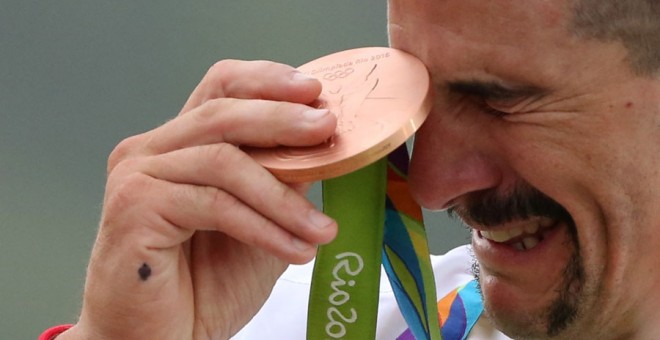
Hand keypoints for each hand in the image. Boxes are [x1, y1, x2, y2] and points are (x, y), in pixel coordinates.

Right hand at [62, 60, 337, 338]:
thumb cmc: (203, 286)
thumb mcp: (261, 224)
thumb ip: (281, 183)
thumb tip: (323, 148)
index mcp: (180, 145)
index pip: (221, 87)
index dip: (267, 81)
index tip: (314, 91)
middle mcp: (152, 150)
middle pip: (223, 113)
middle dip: (283, 120)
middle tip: (327, 130)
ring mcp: (138, 175)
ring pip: (224, 161)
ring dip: (283, 198)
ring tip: (321, 229)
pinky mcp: (134, 207)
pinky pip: (214, 204)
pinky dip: (264, 226)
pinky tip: (295, 249)